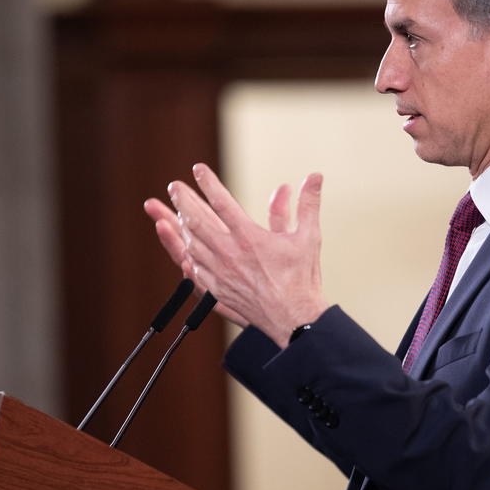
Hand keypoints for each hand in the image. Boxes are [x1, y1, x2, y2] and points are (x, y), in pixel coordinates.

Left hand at [144, 163, 328, 345]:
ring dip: (181, 225)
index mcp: (249, 238)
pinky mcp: (217, 289)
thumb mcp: (309, 236)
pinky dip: (186, 253)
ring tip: (176, 211)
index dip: (208, 184)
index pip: (222, 203)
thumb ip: (308, 204)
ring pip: (191, 244)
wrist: (293, 319)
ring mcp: (220, 273)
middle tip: (174, 186)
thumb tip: (315, 177)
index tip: (198, 170)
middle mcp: (230, 254)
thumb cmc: (302, 278)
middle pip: (197, 221)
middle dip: (183, 200)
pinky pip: (193, 268)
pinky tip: (185, 246)